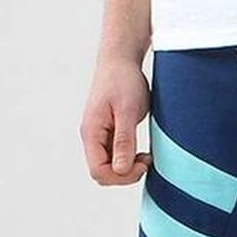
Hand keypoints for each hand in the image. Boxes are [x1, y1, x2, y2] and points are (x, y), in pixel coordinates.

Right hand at [80, 54, 151, 185]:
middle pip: (103, 174)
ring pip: (109, 167)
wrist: (120, 59)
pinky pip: (115, 157)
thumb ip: (124, 141)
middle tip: (145, 160)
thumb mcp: (127, 111)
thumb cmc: (123, 80)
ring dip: (128, 168)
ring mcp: (99, 136)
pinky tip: (141, 152)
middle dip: (125, 174)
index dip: (121, 176)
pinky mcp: (108, 134)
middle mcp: (91, 137)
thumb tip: (121, 170)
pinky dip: (128, 160)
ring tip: (144, 156)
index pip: (99, 172)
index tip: (142, 163)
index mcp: (91, 133)